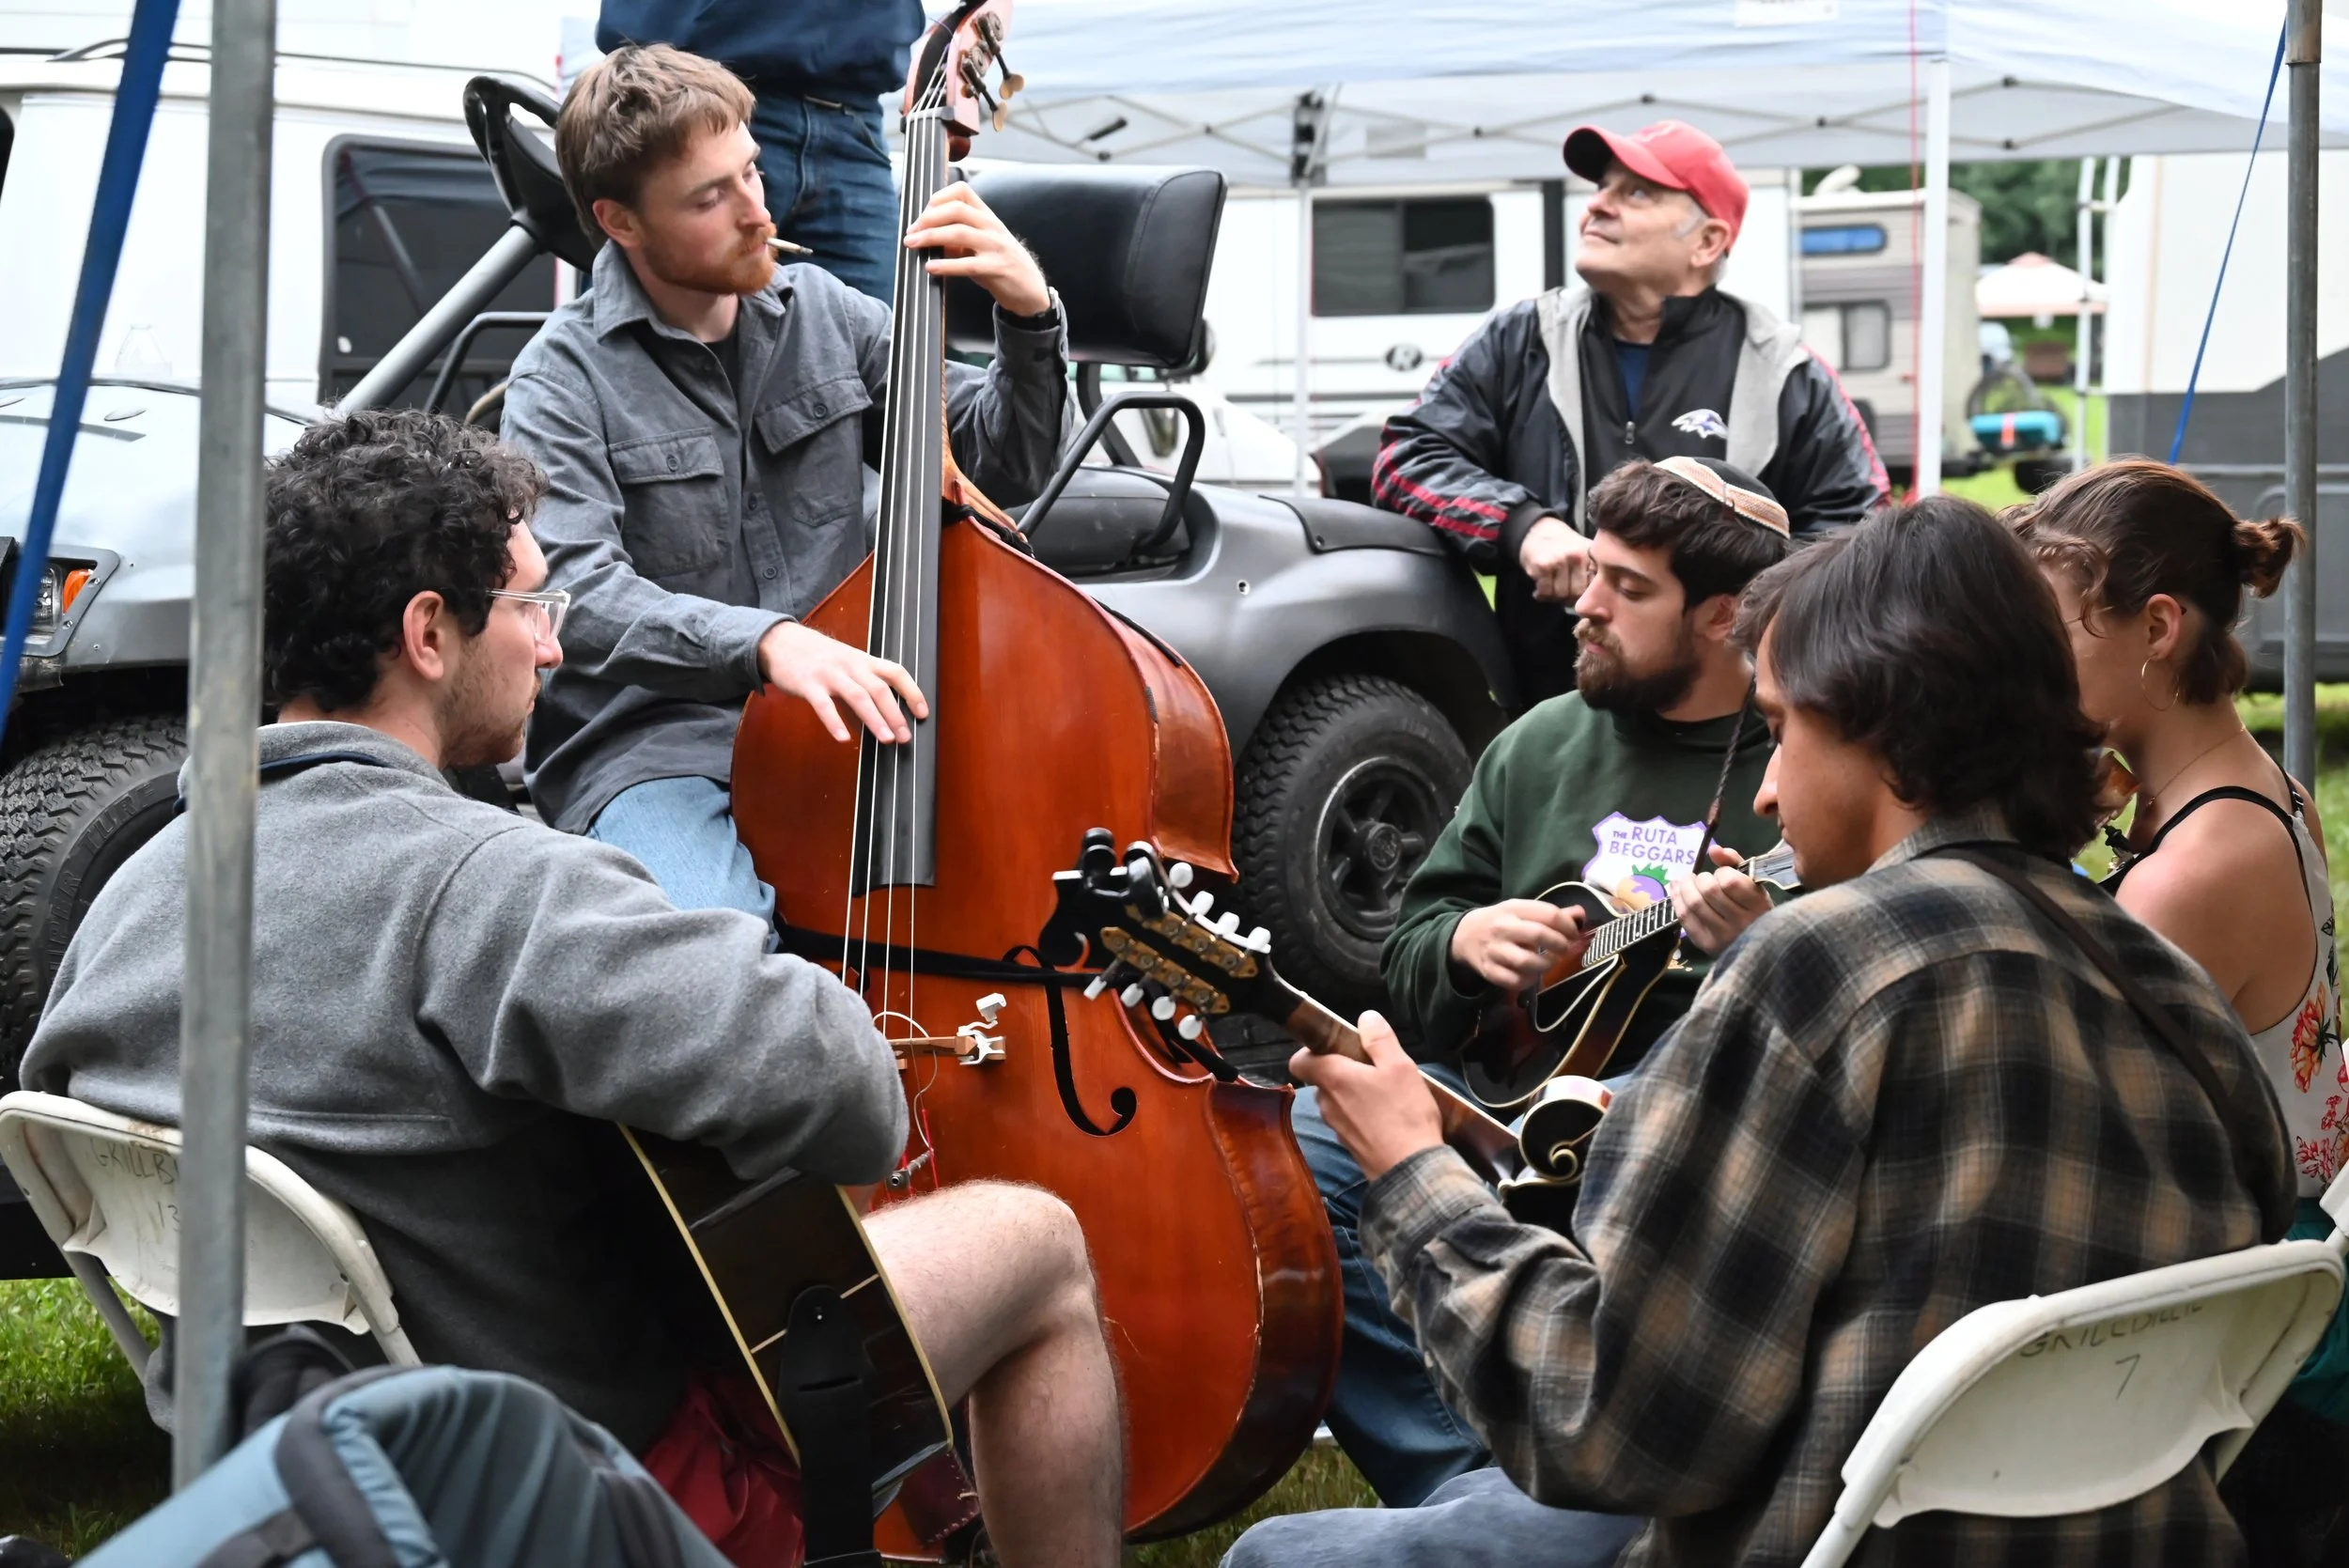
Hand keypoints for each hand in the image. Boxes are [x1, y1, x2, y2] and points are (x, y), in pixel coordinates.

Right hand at [757, 621, 929, 743]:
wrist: (780, 641)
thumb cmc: (817, 656)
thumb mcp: (847, 662)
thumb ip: (865, 682)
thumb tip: (886, 713)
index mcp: (863, 660)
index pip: (895, 672)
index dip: (912, 692)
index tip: (922, 713)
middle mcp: (850, 665)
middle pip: (879, 688)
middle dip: (895, 714)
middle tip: (905, 737)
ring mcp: (829, 673)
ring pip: (857, 696)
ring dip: (874, 719)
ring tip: (886, 739)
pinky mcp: (808, 683)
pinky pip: (823, 705)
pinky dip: (834, 722)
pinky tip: (843, 739)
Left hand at [904, 181, 1049, 316]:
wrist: (1029, 289)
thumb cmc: (1000, 264)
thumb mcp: (980, 245)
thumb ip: (957, 237)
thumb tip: (927, 235)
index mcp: (987, 216)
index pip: (962, 191)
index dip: (938, 198)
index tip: (923, 214)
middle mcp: (992, 226)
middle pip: (957, 209)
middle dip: (928, 218)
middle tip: (911, 232)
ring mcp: (996, 246)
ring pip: (960, 233)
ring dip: (931, 237)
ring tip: (913, 244)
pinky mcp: (997, 268)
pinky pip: (968, 264)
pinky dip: (946, 265)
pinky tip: (931, 268)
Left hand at [1290, 1010, 1444, 1180]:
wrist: (1410, 1169)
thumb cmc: (1405, 1113)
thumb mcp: (1400, 1066)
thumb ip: (1380, 1039)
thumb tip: (1366, 1018)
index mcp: (1333, 1078)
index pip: (1300, 1060)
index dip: (1312, 1050)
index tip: (1336, 1047)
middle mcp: (1326, 1103)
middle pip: (1321, 1079)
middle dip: (1342, 1070)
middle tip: (1373, 1068)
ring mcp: (1336, 1127)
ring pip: (1335, 1101)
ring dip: (1352, 1094)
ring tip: (1384, 1093)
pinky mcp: (1348, 1145)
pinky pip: (1348, 1121)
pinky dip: (1360, 1115)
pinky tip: (1387, 1117)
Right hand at [1450, 899, 1588, 992]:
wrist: (1464, 935)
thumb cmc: (1502, 922)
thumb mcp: (1522, 911)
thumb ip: (1551, 913)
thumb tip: (1581, 914)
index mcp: (1514, 908)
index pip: (1549, 914)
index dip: (1568, 926)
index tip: (1574, 934)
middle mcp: (1503, 928)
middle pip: (1539, 935)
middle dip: (1560, 945)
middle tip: (1565, 949)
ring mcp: (1494, 951)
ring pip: (1527, 962)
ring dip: (1546, 964)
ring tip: (1550, 962)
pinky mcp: (1489, 971)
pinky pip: (1515, 981)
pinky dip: (1529, 980)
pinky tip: (1533, 974)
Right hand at [1519, 516, 1591, 602]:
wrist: (1537, 531)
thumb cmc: (1563, 547)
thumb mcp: (1584, 552)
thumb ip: (1594, 571)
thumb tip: (1598, 597)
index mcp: (1590, 554)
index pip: (1593, 586)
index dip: (1586, 595)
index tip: (1578, 594)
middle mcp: (1576, 556)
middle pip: (1576, 593)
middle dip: (1569, 599)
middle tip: (1562, 595)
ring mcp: (1559, 560)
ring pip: (1560, 594)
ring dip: (1554, 598)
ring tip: (1551, 591)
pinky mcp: (1542, 565)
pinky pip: (1544, 591)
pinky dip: (1541, 595)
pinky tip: (1540, 590)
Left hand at [1668, 845, 1773, 955]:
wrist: (1758, 945)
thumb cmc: (1755, 908)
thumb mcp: (1752, 883)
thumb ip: (1734, 862)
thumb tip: (1713, 849)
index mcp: (1758, 905)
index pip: (1730, 882)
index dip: (1721, 872)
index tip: (1722, 873)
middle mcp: (1742, 923)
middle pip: (1709, 891)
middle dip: (1700, 879)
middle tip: (1700, 878)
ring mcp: (1723, 936)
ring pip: (1694, 904)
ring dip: (1684, 887)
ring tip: (1685, 880)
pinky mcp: (1707, 945)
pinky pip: (1685, 919)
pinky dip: (1677, 900)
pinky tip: (1676, 891)